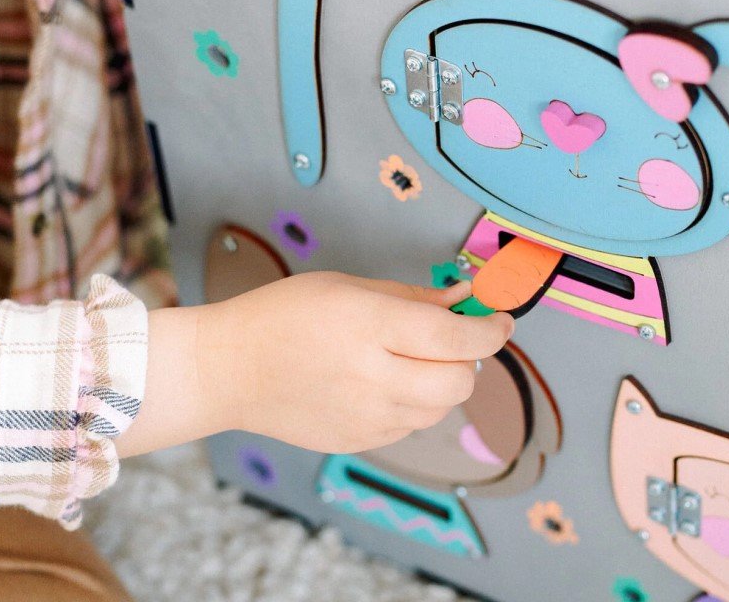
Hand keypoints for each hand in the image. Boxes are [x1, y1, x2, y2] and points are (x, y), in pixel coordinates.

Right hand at [115, 272, 513, 457]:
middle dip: (471, 359)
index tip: (500, 321)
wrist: (228, 370)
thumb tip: (465, 301)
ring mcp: (365, 416)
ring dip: (444, 383)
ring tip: (415, 360)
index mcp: (369, 324)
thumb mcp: (349, 286)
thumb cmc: (283, 316)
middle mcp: (372, 375)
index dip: (490, 330)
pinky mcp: (358, 441)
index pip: (455, 337)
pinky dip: (416, 405)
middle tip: (457, 340)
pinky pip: (412, 427)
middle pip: (460, 381)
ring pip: (442, 408)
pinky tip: (386, 384)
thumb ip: (414, 297)